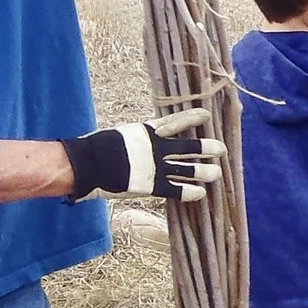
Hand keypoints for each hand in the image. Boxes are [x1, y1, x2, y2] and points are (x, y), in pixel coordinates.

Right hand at [61, 108, 224, 203]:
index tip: (206, 114)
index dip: (191, 118)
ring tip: (217, 173)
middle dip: (206, 148)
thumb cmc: (94, 149)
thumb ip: (130, 140)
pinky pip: (176, 189)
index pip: (174, 122)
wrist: (86, 163)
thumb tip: (131, 142)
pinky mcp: (151, 184)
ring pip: (187, 168)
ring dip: (204, 171)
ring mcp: (155, 166)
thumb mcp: (116, 137)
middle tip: (221, 149)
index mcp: (145, 131)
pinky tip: (201, 193)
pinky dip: (189, 191)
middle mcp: (155, 146)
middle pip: (188, 147)